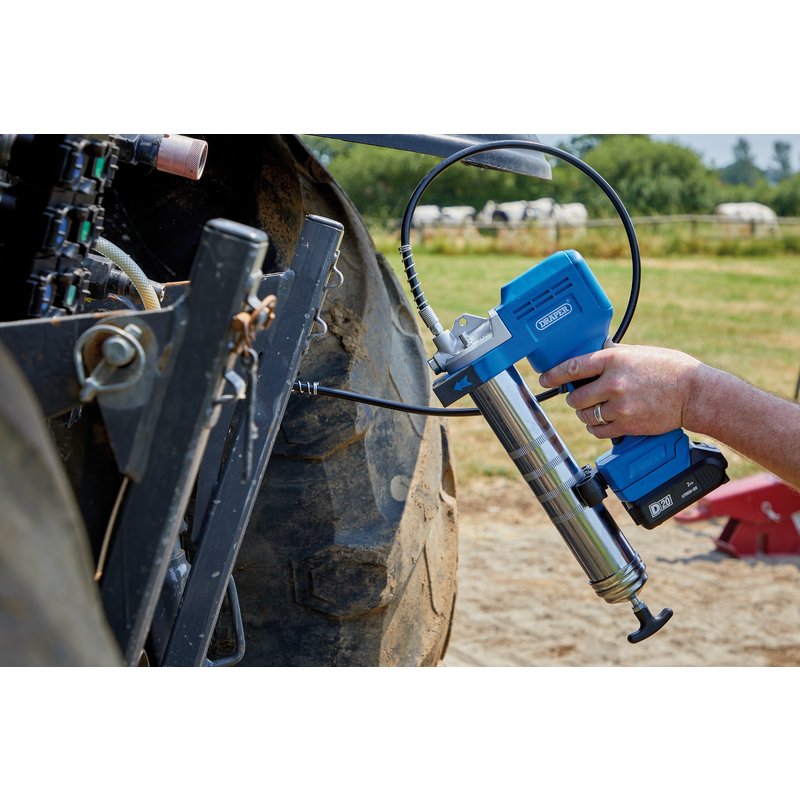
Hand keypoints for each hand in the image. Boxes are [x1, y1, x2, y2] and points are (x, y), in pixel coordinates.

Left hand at [538, 343, 704, 438]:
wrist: (695, 393)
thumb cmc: (669, 369)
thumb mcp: (637, 353)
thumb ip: (612, 356)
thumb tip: (592, 353)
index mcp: (613, 359)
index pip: (573, 367)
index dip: (553, 375)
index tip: (544, 378)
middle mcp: (613, 382)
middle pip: (576, 396)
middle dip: (575, 397)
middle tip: (582, 396)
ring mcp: (619, 405)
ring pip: (585, 415)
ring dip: (586, 413)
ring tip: (598, 408)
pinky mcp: (627, 424)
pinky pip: (598, 430)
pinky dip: (598, 427)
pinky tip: (605, 421)